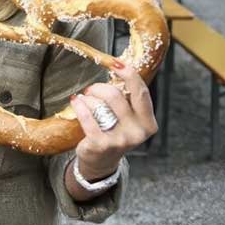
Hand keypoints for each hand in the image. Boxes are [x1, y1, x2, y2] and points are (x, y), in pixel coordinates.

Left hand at [69, 61, 157, 179]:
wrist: (101, 162)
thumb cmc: (114, 131)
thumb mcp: (128, 117)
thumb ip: (128, 98)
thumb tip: (119, 65)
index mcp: (148, 123)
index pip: (141, 92)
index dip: (128, 74)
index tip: (115, 62)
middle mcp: (138, 133)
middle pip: (116, 95)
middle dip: (99, 88)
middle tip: (91, 89)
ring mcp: (120, 140)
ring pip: (100, 104)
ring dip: (88, 98)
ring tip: (84, 100)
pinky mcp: (101, 144)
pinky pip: (87, 116)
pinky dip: (79, 105)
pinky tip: (75, 101)